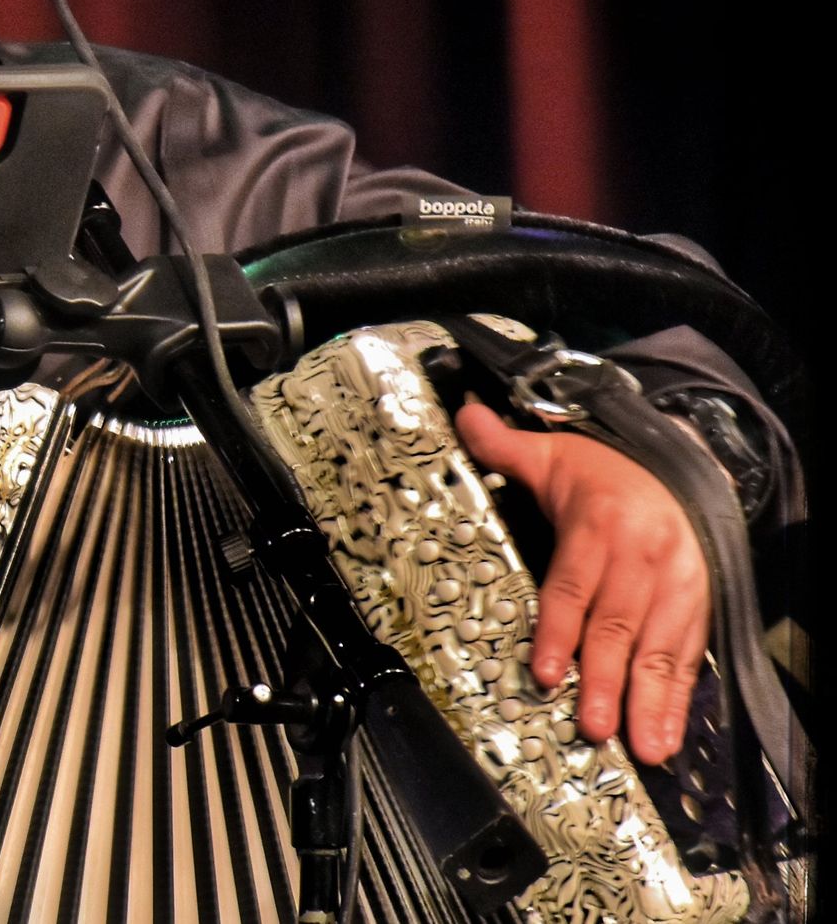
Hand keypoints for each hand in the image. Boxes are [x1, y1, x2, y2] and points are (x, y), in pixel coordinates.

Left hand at [453, 400, 708, 764]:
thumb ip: (504, 444)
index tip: (547, 672)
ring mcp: (678, 585)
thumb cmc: (605, 470)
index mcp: (602, 524)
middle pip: (618, 627)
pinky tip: (667, 734)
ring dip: (648, 701)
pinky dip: (678, 699)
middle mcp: (644, 559)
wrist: (681, 463)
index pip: (574, 585)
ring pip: (659, 649)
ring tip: (638, 746)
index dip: (560, 630)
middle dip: (605, 681)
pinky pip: (686, 656)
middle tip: (591, 726)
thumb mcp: (554, 452)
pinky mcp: (698, 605)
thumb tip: (462, 414)